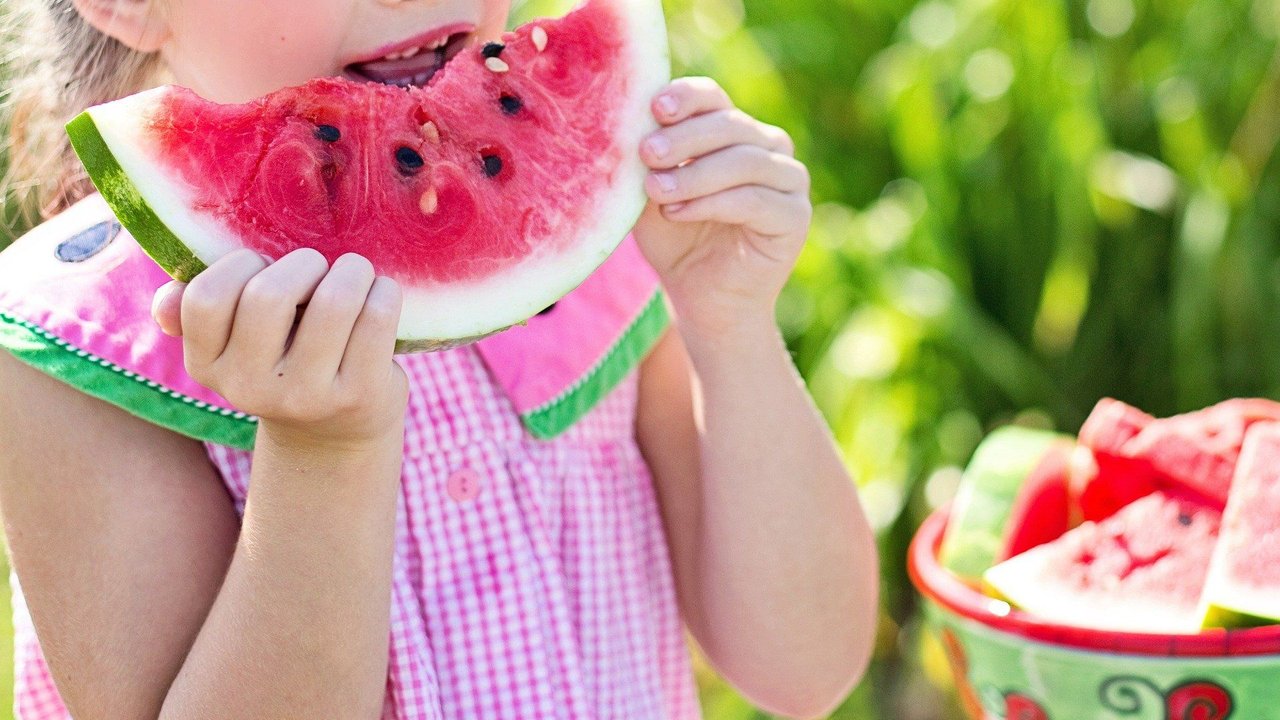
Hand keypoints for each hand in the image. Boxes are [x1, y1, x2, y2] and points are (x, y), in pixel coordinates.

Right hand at [151, 248, 407, 450]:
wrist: (335, 433)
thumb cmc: (284, 361)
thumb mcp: (235, 345)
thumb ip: (197, 314)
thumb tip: (166, 301)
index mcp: (208, 366)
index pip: (206, 298)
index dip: (241, 265)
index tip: (265, 267)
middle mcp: (250, 389)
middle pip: (269, 296)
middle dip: (303, 263)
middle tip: (320, 269)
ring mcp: (307, 397)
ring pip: (334, 302)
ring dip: (352, 271)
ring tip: (355, 275)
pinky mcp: (359, 396)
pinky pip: (376, 318)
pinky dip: (385, 292)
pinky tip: (381, 295)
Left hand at [633, 77, 811, 339]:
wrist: (702, 299)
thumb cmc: (675, 240)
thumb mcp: (651, 194)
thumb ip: (648, 160)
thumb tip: (629, 121)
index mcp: (733, 131)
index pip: (712, 98)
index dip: (686, 98)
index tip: (654, 108)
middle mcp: (768, 147)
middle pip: (729, 124)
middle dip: (684, 138)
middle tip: (647, 153)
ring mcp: (788, 179)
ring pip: (744, 160)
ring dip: (695, 174)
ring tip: (656, 191)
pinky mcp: (796, 215)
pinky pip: (755, 199)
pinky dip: (713, 203)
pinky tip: (678, 212)